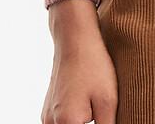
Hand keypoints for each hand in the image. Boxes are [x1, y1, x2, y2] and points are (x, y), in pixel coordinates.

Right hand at [41, 0, 117, 123]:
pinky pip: (60, 123)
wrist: (75, 38)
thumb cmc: (93, 66)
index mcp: (66, 123)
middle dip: (88, 123)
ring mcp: (46, 115)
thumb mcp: (108, 100)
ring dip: (81, 123)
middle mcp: (51, 122)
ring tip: (93, 106)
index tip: (102, 115)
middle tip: (99, 109)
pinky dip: (73, 121)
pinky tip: (86, 106)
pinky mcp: (47, 109)